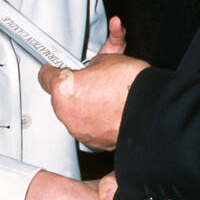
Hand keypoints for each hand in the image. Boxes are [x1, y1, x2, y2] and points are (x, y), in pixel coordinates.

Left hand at [37, 20, 145, 149]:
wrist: (153, 110)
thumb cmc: (133, 85)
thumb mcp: (109, 58)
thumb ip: (93, 61)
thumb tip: (93, 62)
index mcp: (63, 87)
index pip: (45, 75)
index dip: (54, 68)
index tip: (57, 67)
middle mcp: (66, 111)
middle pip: (59, 96)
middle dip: (73, 87)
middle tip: (91, 80)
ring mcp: (78, 128)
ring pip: (73, 113)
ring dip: (84, 104)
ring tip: (106, 95)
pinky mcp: (91, 141)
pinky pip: (87, 126)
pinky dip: (95, 119)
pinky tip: (110, 110)